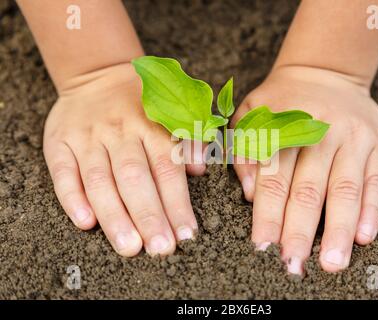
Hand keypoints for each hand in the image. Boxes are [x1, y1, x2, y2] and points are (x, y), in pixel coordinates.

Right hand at [44, 63, 203, 256]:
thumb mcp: (170, 110)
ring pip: (100, 180)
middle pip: (135, 178)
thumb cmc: (143, 103)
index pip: (167, 170)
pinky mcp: (60, 142)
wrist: (98, 75)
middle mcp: (121, 132)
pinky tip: (85, 223)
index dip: (177, 204)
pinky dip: (72, 198)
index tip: (186, 234)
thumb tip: (199, 168)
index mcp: (152, 126)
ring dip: (115, 216)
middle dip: (149, 216)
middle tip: (161, 249)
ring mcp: (88, 137)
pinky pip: (63, 172)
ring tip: (129, 247)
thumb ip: (188, 138)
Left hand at [232, 65, 377, 273]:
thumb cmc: (281, 102)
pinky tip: (362, 237)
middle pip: (307, 190)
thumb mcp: (250, 113)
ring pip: (344, 189)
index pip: (272, 179)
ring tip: (332, 263)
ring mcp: (352, 139)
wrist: (324, 72)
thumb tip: (249, 193)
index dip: (267, 216)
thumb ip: (243, 149)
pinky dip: (371, 210)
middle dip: (299, 231)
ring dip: (337, 229)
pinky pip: (376, 181)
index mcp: (283, 127)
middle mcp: (319, 133)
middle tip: (293, 264)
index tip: (263, 247)